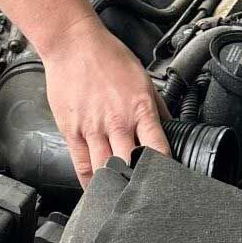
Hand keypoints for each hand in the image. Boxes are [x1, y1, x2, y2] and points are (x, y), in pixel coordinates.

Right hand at [40, 13, 169, 186]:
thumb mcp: (143, 79)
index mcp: (139, 109)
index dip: (164, 170)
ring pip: (104, 170)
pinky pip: (81, 165)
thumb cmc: (108, 57)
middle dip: (136, 184)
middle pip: (130, 165)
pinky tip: (95, 190)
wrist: (73, 44)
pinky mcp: (71, 131)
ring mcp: (92, 128)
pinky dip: (89, 182)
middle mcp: (117, 122)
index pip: (158, 149)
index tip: (167, 182)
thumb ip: (156, 108)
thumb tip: (170, 128)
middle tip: (142, 198)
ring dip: (113, 186)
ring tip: (120, 198)